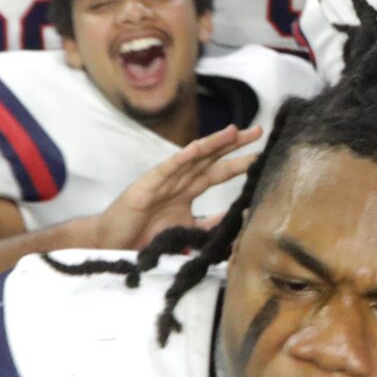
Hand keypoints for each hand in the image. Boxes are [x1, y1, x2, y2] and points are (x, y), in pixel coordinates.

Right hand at [85, 126, 262, 251]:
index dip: (240, 163)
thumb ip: (210, 227)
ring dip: (214, 144)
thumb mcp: (187, 234)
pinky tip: (198, 147)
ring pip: (193, 158)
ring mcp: (163, 182)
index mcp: (187, 192)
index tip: (262, 155)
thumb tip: (240, 220)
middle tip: (258, 132)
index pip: (218, 173)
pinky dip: (182, 158)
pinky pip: (167, 169)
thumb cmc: (144, 238)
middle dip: (235, 145)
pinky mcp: (146, 186)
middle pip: (211, 159)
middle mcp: (178, 182)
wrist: (113, 245)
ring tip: (235, 132)